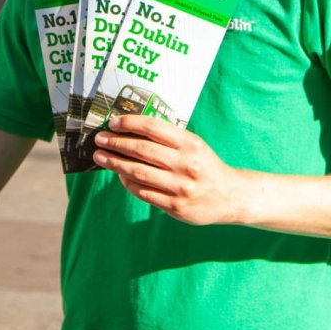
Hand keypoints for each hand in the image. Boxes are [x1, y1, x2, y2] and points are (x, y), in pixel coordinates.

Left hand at [91, 114, 241, 224]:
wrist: (231, 196)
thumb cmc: (205, 166)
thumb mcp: (194, 145)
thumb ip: (168, 138)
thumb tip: (130, 130)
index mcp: (190, 144)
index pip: (153, 127)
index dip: (130, 123)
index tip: (113, 122)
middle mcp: (185, 164)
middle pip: (141, 150)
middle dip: (116, 143)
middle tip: (99, 139)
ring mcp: (180, 187)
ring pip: (138, 172)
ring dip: (115, 163)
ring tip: (101, 157)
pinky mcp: (175, 206)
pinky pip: (143, 192)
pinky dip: (127, 182)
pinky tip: (119, 175)